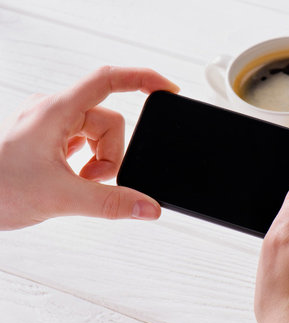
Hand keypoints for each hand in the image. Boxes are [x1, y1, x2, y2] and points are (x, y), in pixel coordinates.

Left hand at [0, 66, 179, 229]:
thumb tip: (148, 207)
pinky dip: (88, 164)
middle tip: (92, 180)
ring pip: (99, 135)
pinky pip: (85, 144)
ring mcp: (51, 125)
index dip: (143, 79)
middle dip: (110, 155)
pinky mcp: (50, 139)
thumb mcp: (60, 198)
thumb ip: (111, 203)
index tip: (168, 89)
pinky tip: (74, 179)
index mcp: (56, 111)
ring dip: (99, 163)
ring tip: (79, 183)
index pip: (108, 80)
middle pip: (109, 121)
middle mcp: (54, 111)